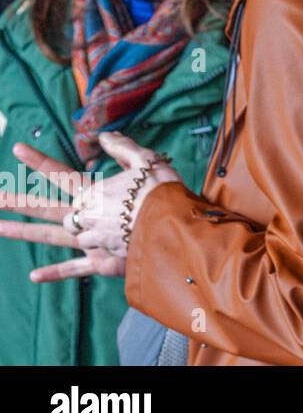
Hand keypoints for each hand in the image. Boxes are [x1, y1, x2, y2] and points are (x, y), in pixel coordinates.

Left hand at [0, 132, 181, 280]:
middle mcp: (86, 216)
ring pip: (52, 236)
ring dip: (23, 232)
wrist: (176, 227)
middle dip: (16, 203)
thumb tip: (104, 136)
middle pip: (46, 208)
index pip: (59, 174)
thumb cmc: (163, 192)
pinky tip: (33, 275)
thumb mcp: (147, 160)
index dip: (37, 161)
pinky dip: (55, 272)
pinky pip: (75, 267)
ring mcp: (91, 239)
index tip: (17, 149)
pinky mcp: (102, 259)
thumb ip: (123, 147)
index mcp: (93, 192)